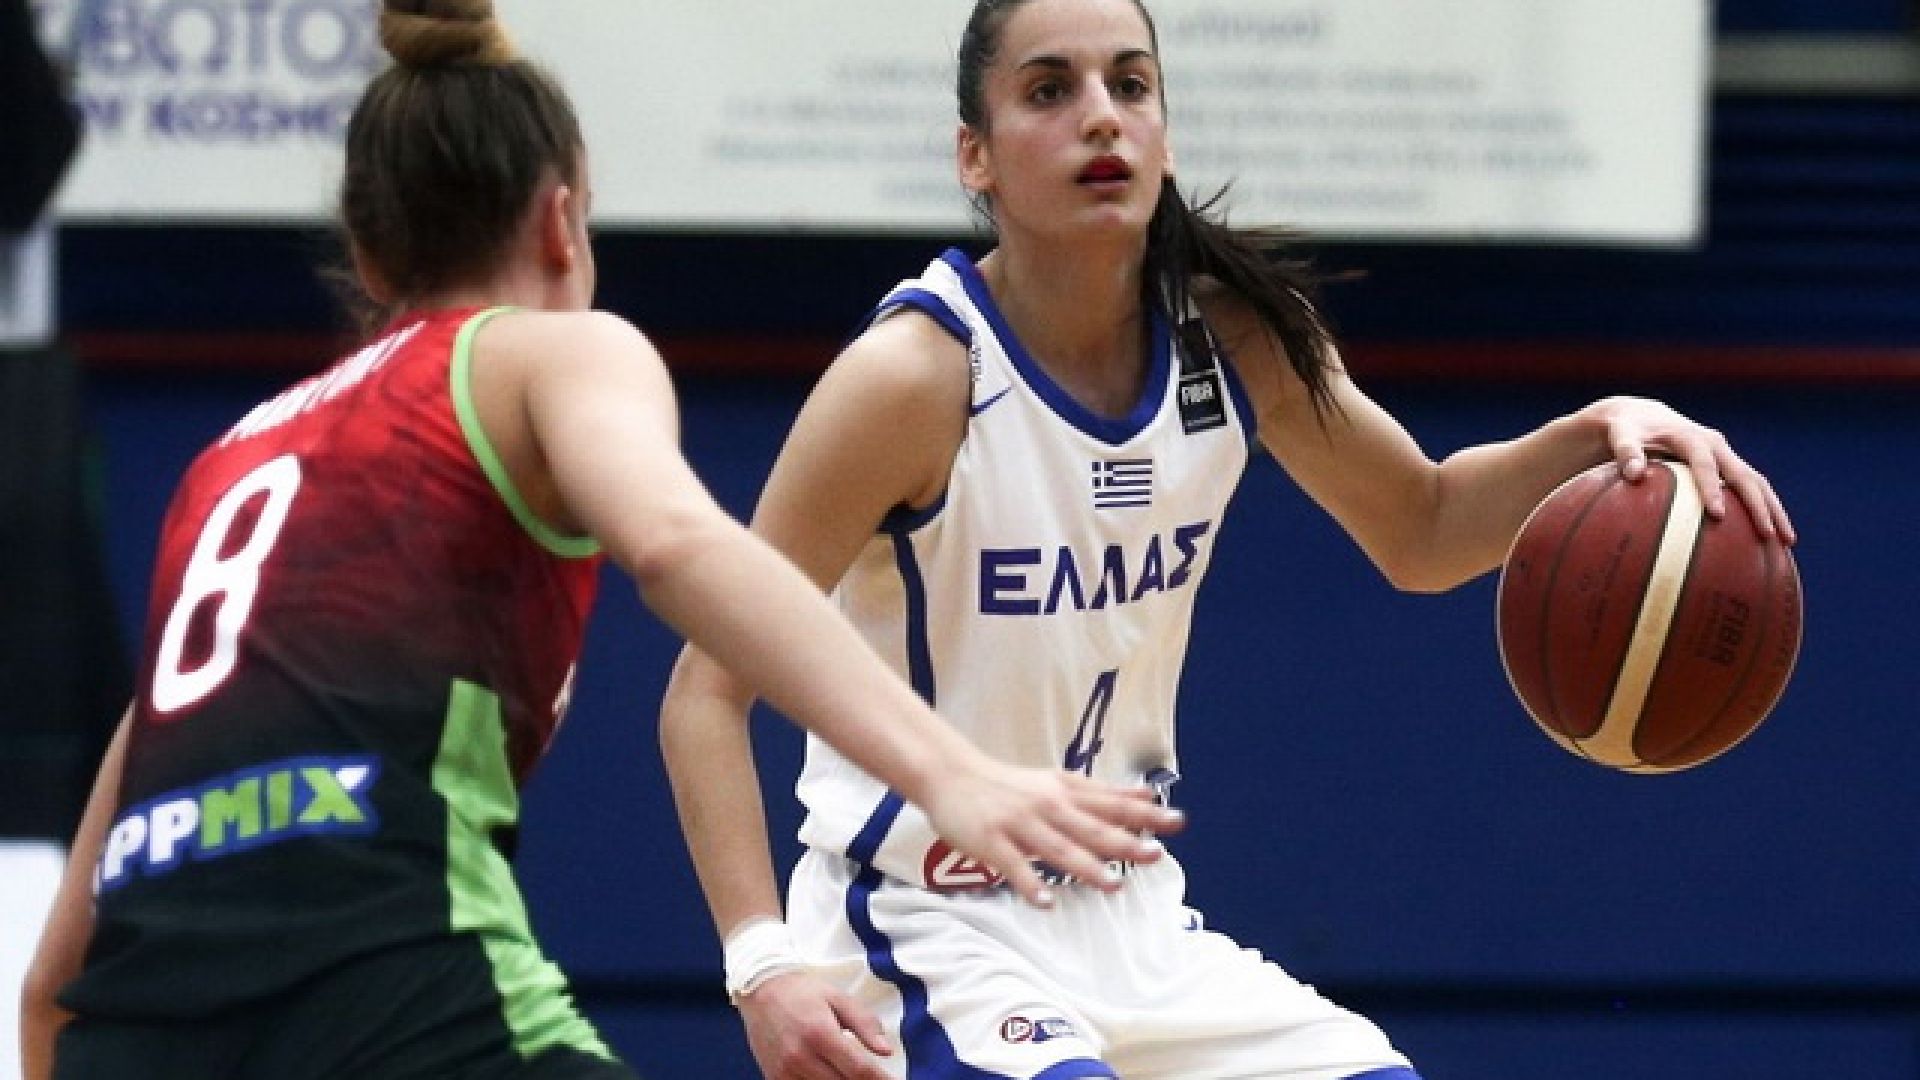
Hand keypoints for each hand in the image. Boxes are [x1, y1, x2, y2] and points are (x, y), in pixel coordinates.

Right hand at [740, 970, 892, 1079]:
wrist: (760, 991)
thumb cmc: (804, 992)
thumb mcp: (838, 998)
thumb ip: (865, 1024)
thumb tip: (887, 1051)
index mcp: (820, 1034)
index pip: (859, 1070)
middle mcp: (801, 1057)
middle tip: (876, 1078)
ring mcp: (785, 1072)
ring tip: (853, 1075)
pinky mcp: (775, 1079)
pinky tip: (830, 1076)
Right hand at [918, 758, 1184, 907]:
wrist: (952, 774)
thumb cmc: (1010, 784)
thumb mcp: (1059, 780)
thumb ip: (1102, 791)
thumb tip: (1147, 793)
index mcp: (1066, 792)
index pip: (1112, 803)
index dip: (1145, 813)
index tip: (1178, 823)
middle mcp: (1047, 807)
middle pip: (1091, 826)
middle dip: (1124, 842)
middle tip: (1154, 855)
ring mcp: (1019, 824)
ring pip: (1056, 848)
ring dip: (1085, 866)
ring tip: (1112, 885)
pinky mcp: (991, 841)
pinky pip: (1012, 865)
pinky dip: (1029, 883)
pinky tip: (1045, 901)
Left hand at [1588, 396, 1796, 543]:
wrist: (1644, 416)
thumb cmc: (1628, 431)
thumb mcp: (1621, 436)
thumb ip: (1625, 453)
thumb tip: (1632, 474)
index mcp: (1692, 438)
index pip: (1705, 465)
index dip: (1711, 488)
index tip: (1717, 515)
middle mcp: (1716, 445)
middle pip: (1745, 476)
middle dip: (1758, 505)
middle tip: (1769, 535)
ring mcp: (1726, 456)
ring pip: (1757, 483)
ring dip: (1773, 510)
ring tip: (1787, 542)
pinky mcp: (1729, 466)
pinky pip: (1752, 488)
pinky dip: (1765, 509)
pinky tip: (1772, 538)